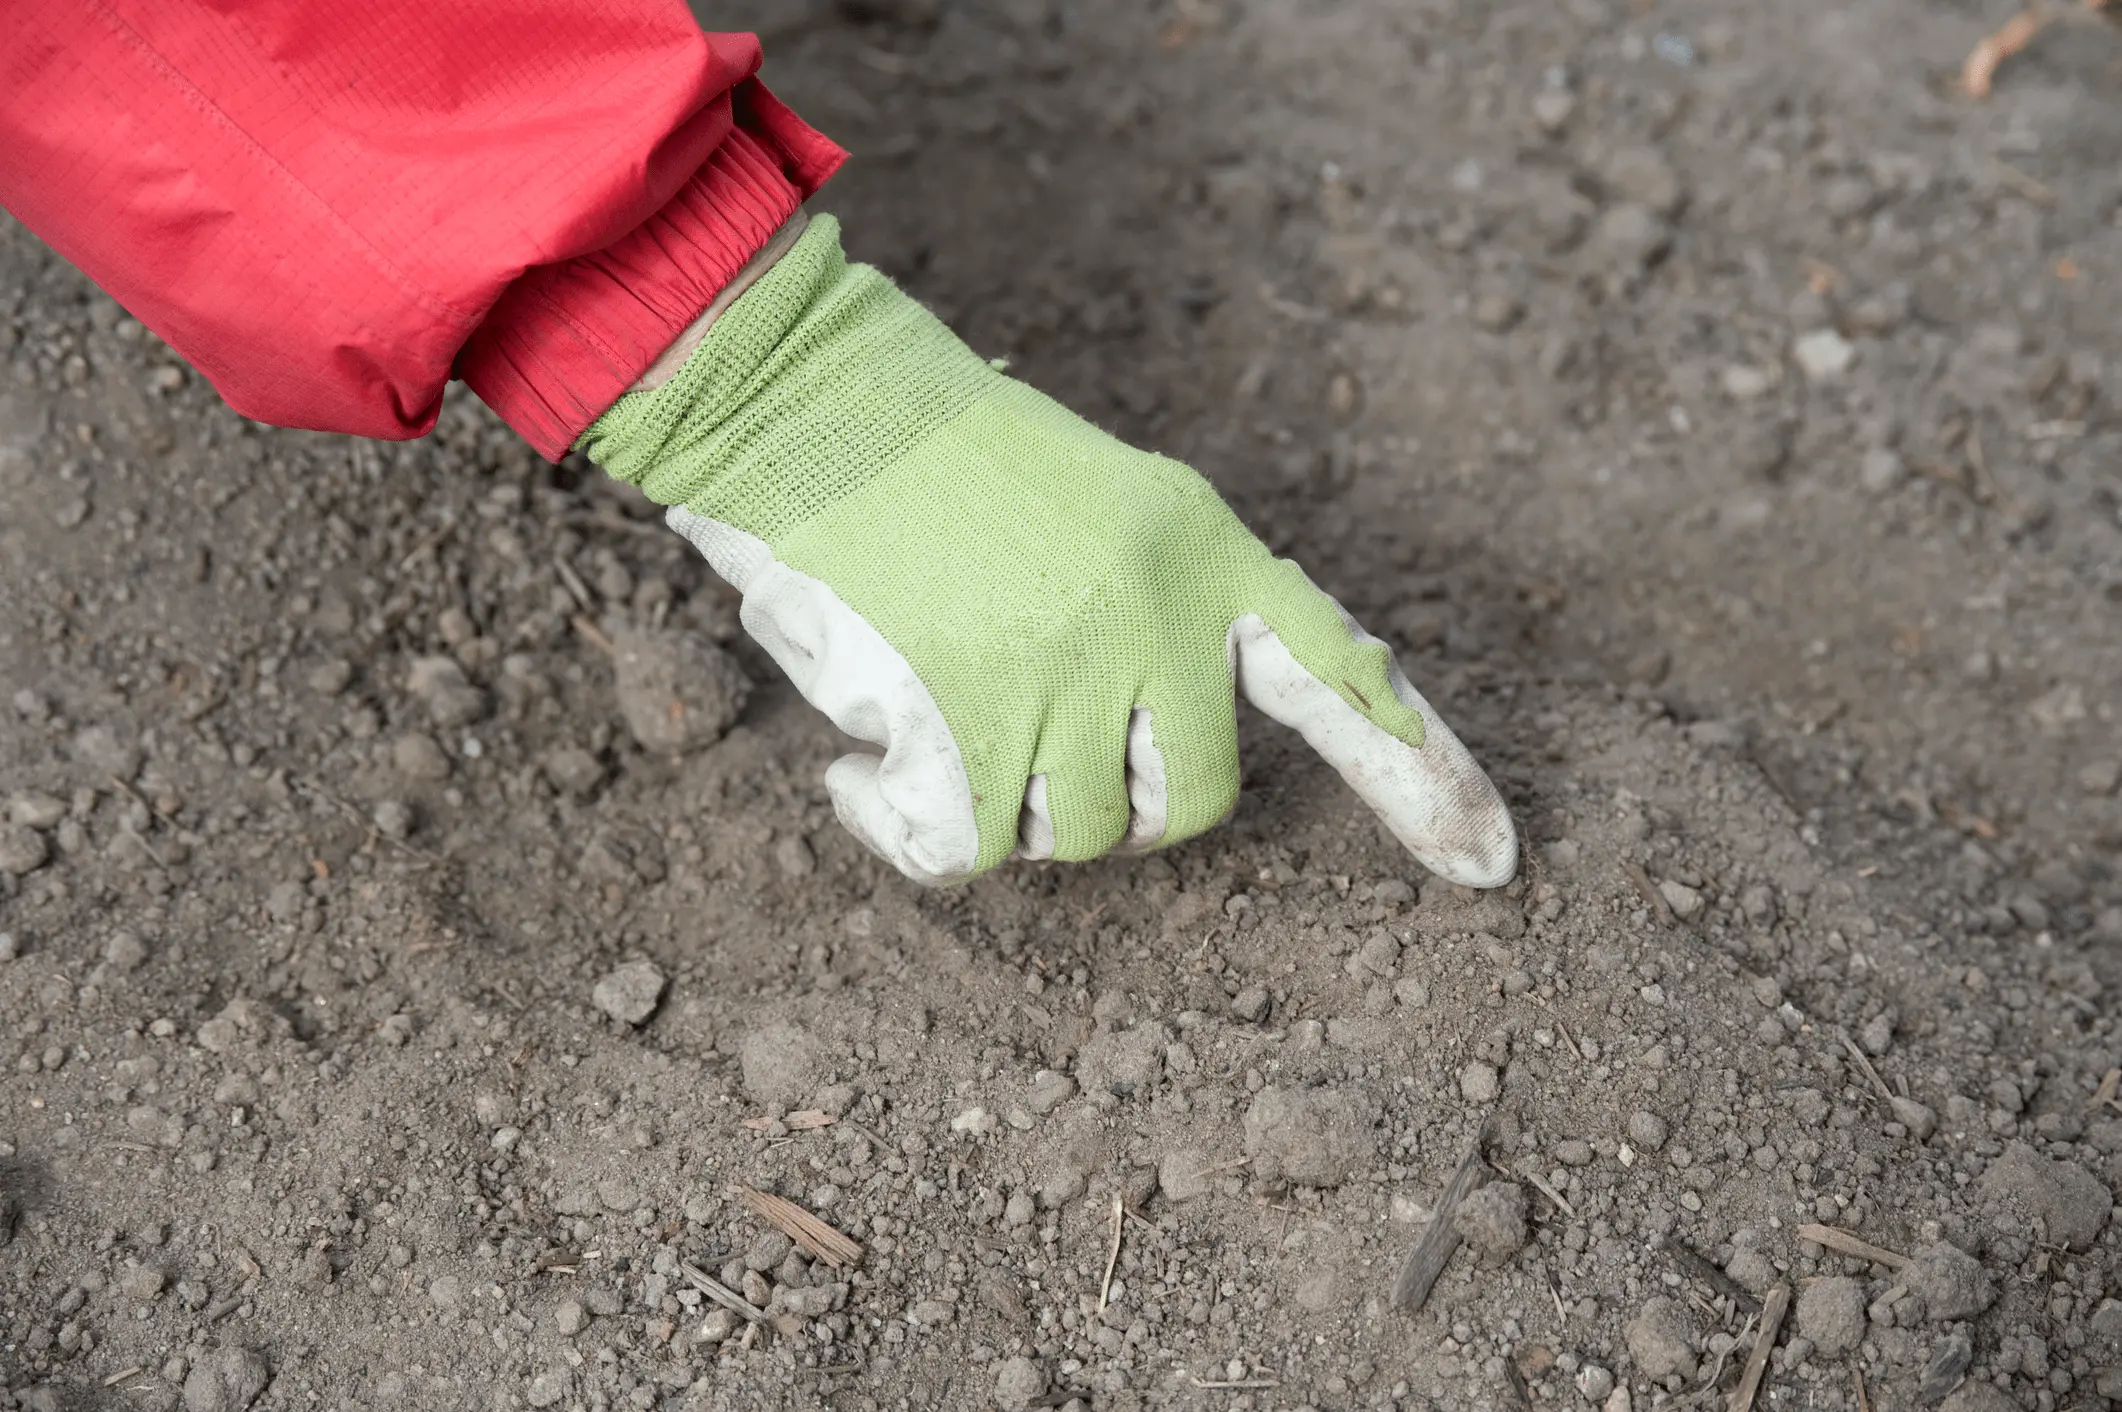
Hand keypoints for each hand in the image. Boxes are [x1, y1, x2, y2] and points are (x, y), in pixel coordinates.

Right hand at [581, 216, 1516, 887]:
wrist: (805, 395)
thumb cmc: (929, 449)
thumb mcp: (1091, 504)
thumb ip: (1150, 614)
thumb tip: (1141, 766)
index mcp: (1202, 546)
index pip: (1339, 669)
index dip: (1417, 769)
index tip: (1490, 855)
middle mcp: (1158, 615)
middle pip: (1193, 801)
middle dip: (1119, 803)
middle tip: (1028, 745)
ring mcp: (1067, 671)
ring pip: (1077, 837)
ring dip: (1002, 803)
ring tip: (928, 707)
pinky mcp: (964, 725)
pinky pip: (966, 855)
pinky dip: (899, 827)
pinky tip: (855, 769)